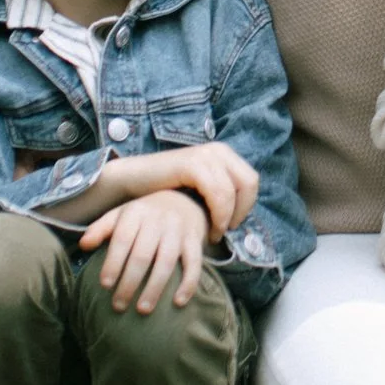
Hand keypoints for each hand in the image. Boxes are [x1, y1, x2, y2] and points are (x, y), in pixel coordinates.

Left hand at [80, 188, 207, 314]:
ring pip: (166, 262)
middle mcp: (158, 220)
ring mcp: (178, 230)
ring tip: (142, 310)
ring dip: (154, 288)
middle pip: (142, 255)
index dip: (113, 263)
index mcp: (136, 213)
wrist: (183, 200)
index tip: (105, 285)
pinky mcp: (195, 241)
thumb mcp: (121, 214)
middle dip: (129, 283)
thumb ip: (101, 228)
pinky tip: (178, 302)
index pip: (122, 239)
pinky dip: (188, 284)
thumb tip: (83, 245)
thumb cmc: (144, 215)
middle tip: (118, 306)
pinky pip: (194, 264)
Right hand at [135, 139, 260, 233]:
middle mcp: (218, 150)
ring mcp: (206, 154)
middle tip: (224, 231)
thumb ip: (222, 192)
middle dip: (241, 211)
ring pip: (234, 191)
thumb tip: (244, 211)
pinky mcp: (193, 164)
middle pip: (250, 183)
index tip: (231, 225)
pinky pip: (218, 194)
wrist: (132, 180)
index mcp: (224, 153)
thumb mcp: (201, 188)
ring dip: (227, 218)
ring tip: (214, 234)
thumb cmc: (166, 189)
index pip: (252, 181)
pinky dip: (219, 215)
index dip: (246, 206)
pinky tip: (209, 229)